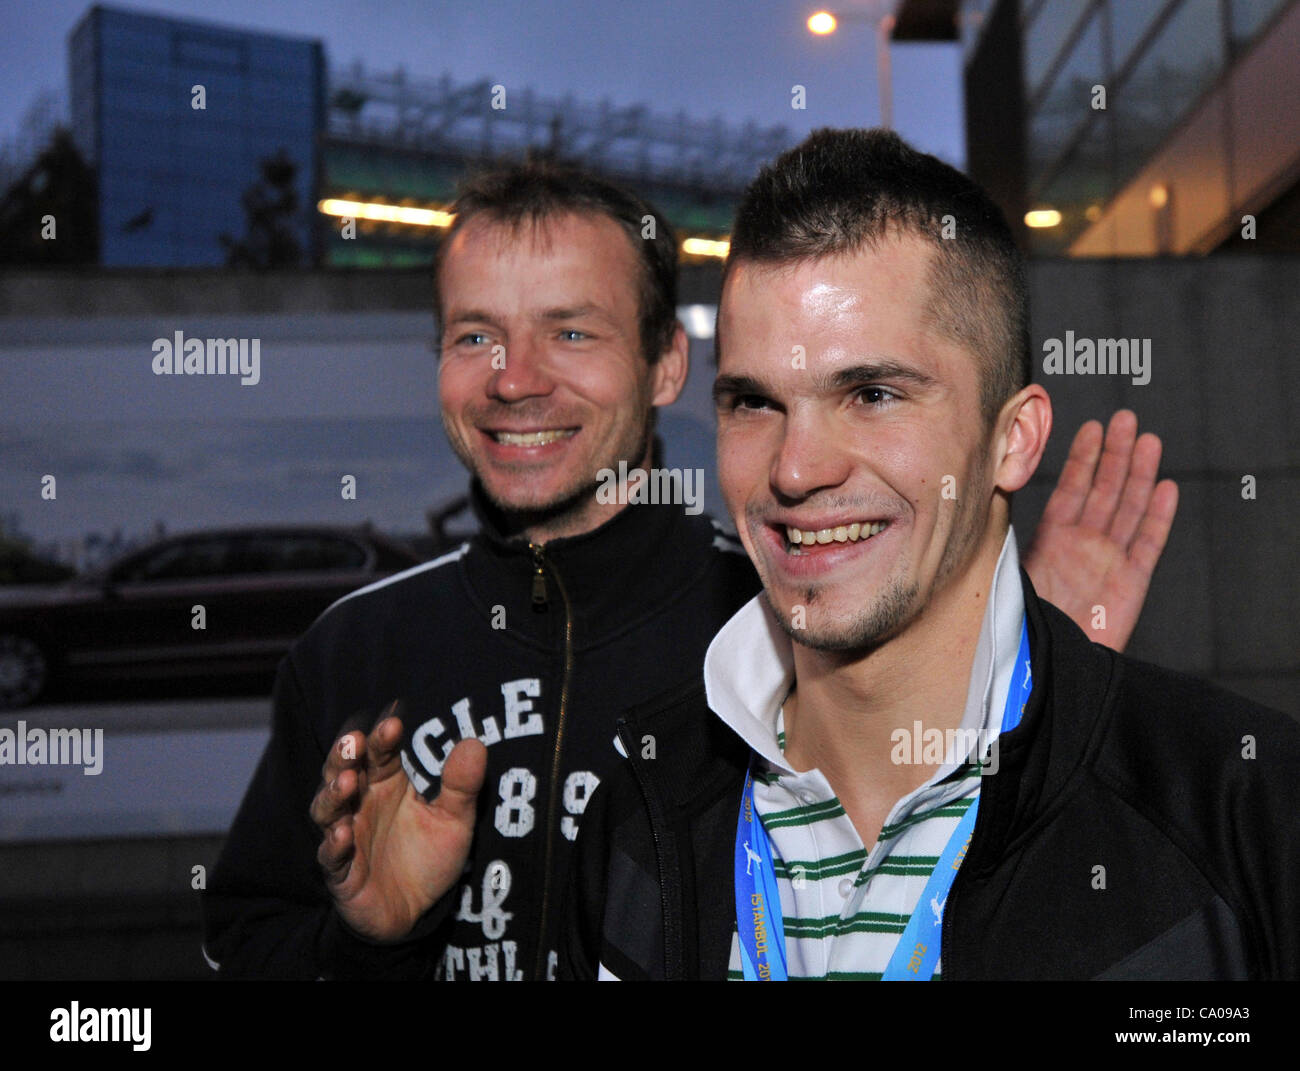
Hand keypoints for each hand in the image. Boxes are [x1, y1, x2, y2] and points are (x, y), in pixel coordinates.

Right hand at [311, 703, 486, 941]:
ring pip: (328, 808)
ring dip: (333, 793)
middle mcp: (362, 802)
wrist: (415, 912)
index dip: (384, 736)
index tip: (395, 721)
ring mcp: (347, 834)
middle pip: (345, 770)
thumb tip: (475, 743)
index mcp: (388, 782)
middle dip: (346, 754)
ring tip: (347, 781)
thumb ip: (462, 784)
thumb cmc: (429, 855)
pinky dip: (335, 844)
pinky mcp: (340, 871)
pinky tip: (343, 834)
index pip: (381, 752)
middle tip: (355, 740)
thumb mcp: (455, 820)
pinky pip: (331, 856)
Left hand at [1023, 410, 1178, 651]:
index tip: (1091, 427)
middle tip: (1126, 418)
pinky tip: (1167, 488)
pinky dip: (1159, 517)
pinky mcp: (1131, 583)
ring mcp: (1109, 561)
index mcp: (1053, 541)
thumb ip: (1000, 540)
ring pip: (1129, 508)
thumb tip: (981, 500)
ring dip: (1140, 474)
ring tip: (1149, 440)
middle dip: (1116, 454)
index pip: (1071, 490)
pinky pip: (1147, 544)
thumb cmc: (1019, 623)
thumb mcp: (1004, 573)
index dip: (1082, 459)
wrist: (1044, 667)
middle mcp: (1083, 545)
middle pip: (1106, 490)